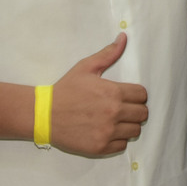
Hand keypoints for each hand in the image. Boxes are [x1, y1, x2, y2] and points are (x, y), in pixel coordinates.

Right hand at [50, 33, 148, 155]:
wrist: (44, 114)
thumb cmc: (66, 89)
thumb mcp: (86, 67)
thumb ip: (108, 54)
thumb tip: (123, 38)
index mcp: (113, 93)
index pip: (142, 95)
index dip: (137, 94)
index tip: (128, 95)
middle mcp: (113, 113)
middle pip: (142, 114)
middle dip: (135, 109)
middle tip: (123, 108)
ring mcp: (107, 132)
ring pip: (134, 131)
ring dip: (128, 125)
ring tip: (116, 120)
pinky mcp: (100, 147)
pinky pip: (122, 145)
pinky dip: (117, 139)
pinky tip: (107, 131)